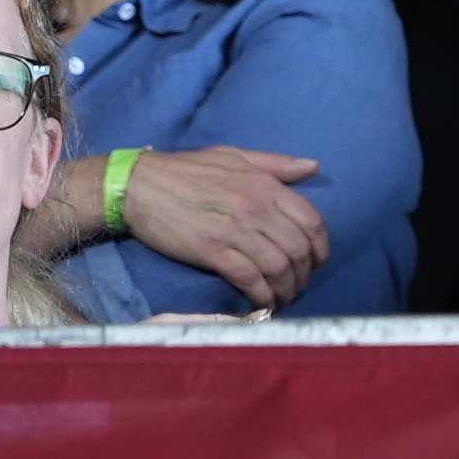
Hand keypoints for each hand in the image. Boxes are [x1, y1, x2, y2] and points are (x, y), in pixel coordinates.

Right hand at [113, 142, 326, 306]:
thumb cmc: (186, 170)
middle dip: (306, 274)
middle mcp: (255, 207)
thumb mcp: (234, 155)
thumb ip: (277, 163)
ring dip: (286, 289)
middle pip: (299, 249)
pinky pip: (249, 279)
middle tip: (299, 286)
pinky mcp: (212, 251)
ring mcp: (234, 230)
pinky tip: (262, 303)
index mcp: (264, 184)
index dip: (321, 248)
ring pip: (278, 267)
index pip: (312, 221)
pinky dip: (262, 295)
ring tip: (282, 299)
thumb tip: (314, 166)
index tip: (316, 263)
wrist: (137, 185)